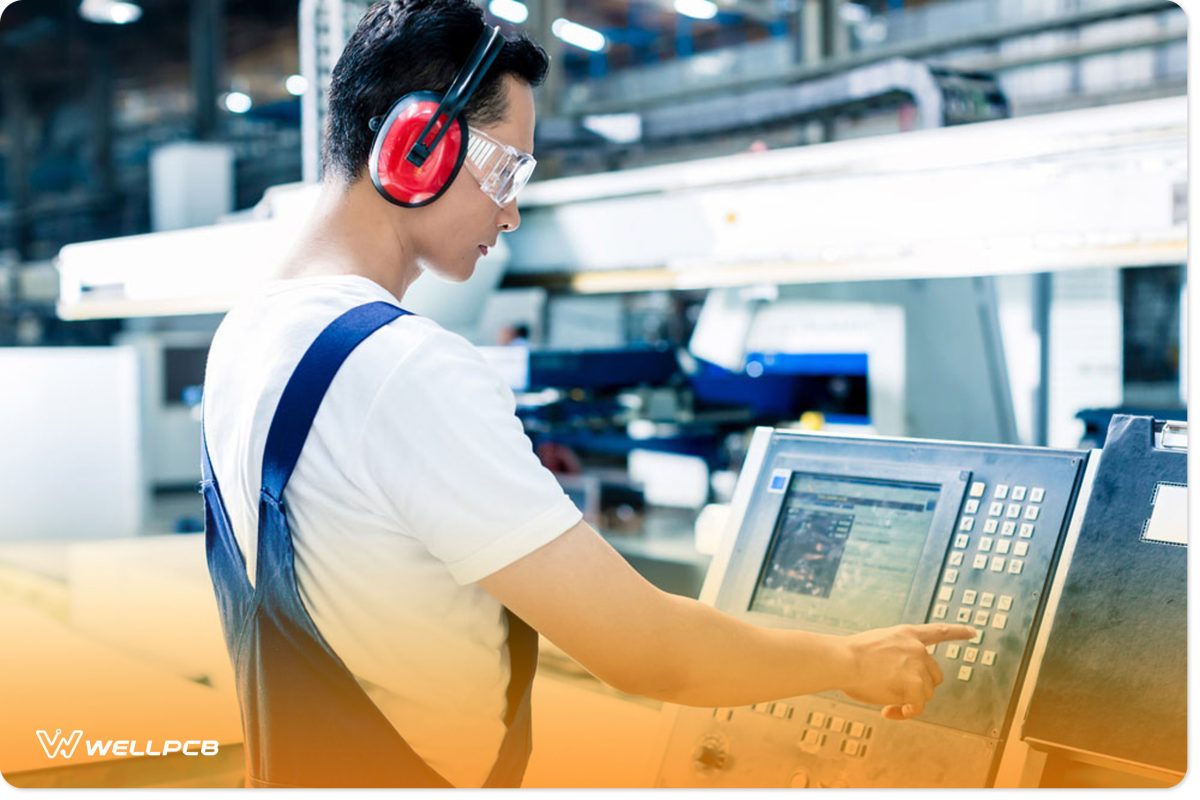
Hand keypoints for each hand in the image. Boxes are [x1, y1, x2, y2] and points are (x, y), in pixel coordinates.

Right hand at [838, 623, 975, 719]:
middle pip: (934, 675)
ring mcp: (917, 665)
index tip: (973, 632)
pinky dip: (905, 713)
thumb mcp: (875, 645)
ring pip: (925, 693)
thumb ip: (893, 657)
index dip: (958, 632)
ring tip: (886, 703)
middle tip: (897, 696)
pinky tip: (889, 712)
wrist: (843, 660)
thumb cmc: (848, 656)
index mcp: (906, 634)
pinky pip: (917, 706)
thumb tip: (898, 681)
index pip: (938, 631)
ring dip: (909, 701)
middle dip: (920, 688)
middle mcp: (917, 647)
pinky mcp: (915, 684)